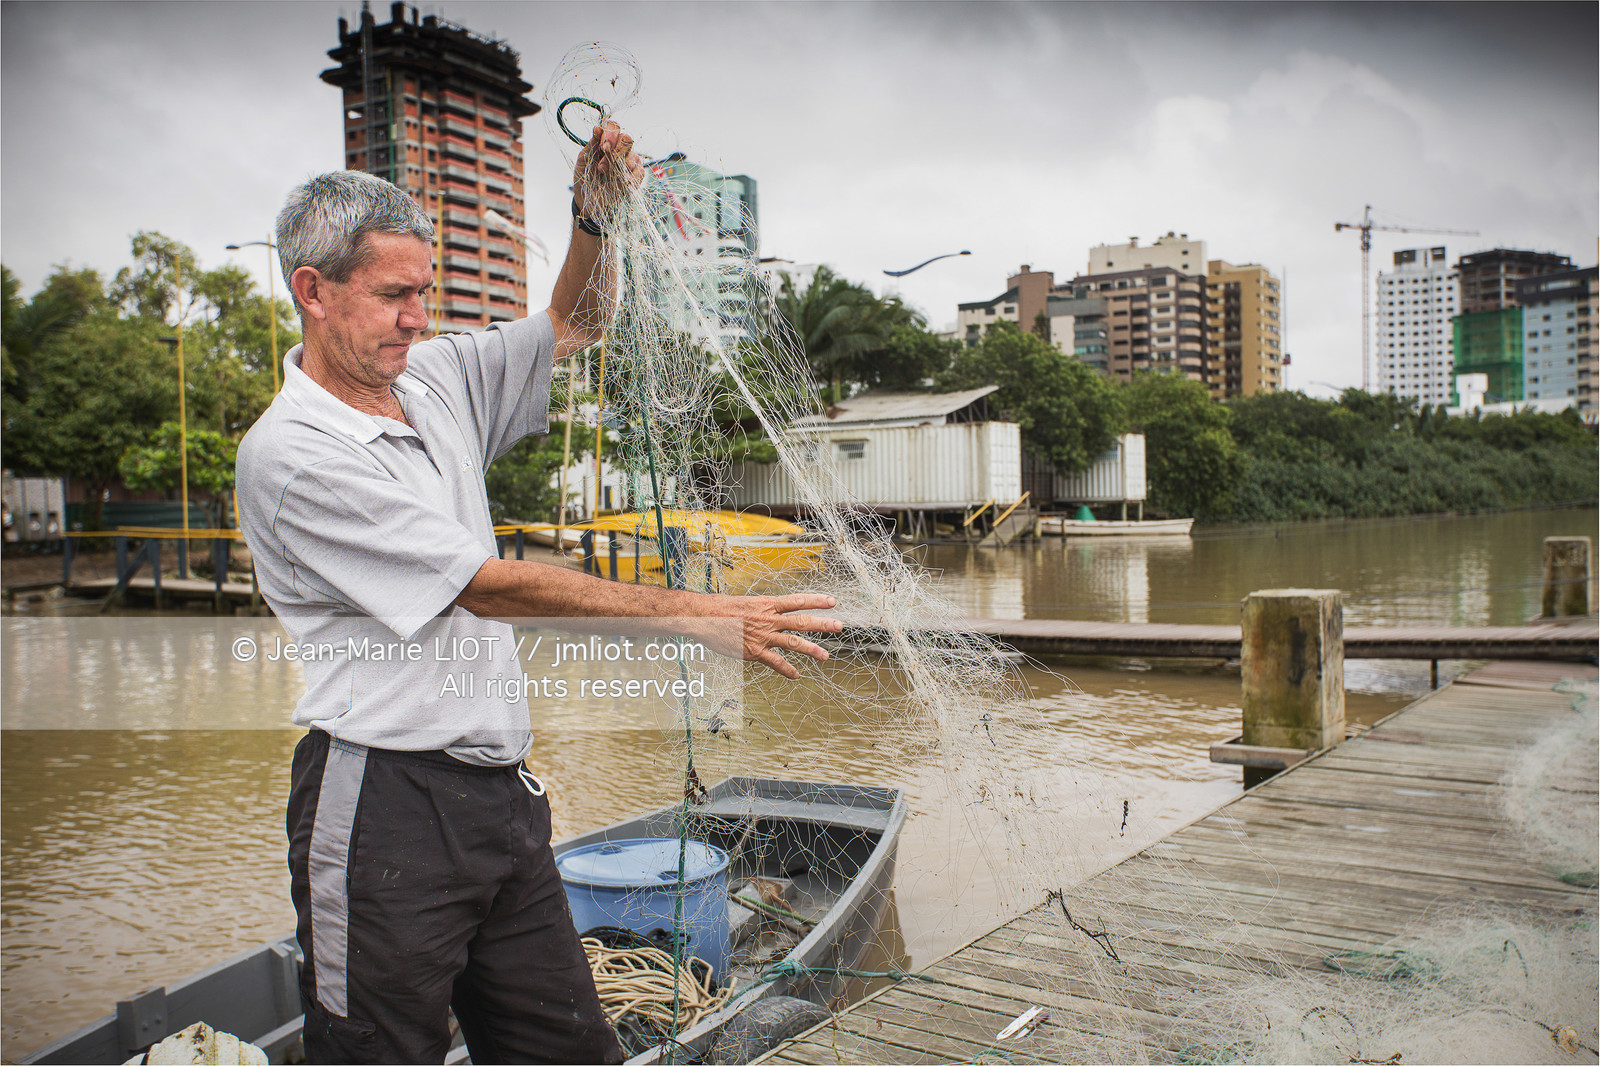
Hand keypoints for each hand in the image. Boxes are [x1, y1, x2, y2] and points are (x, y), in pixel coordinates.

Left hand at [573, 120, 643, 214]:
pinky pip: (639, 171)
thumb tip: (597, 128)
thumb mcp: (583, 159)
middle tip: (604, 152)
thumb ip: (592, 144)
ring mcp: (628, 165)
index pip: (615, 130)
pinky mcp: (635, 178)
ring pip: (633, 155)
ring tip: (604, 171)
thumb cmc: (585, 178)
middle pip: (627, 139)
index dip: (611, 132)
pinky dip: (630, 174)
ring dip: (618, 162)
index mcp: (607, 144)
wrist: (587, 200)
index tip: (602, 142)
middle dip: (615, 146)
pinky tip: (619, 179)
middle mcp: (619, 152)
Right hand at [695, 593, 842, 679]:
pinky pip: (775, 662)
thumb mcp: (747, 602)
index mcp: (767, 604)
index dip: (816, 600)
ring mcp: (763, 636)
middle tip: (839, 626)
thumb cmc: (722, 608)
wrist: (704, 617)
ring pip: (793, 643)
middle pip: (801, 622)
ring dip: (811, 649)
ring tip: (825, 655)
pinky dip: (787, 669)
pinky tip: (796, 675)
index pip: (797, 600)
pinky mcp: (754, 651)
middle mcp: (769, 619)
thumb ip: (763, 609)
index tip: (832, 601)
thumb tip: (773, 611)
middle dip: (822, 624)